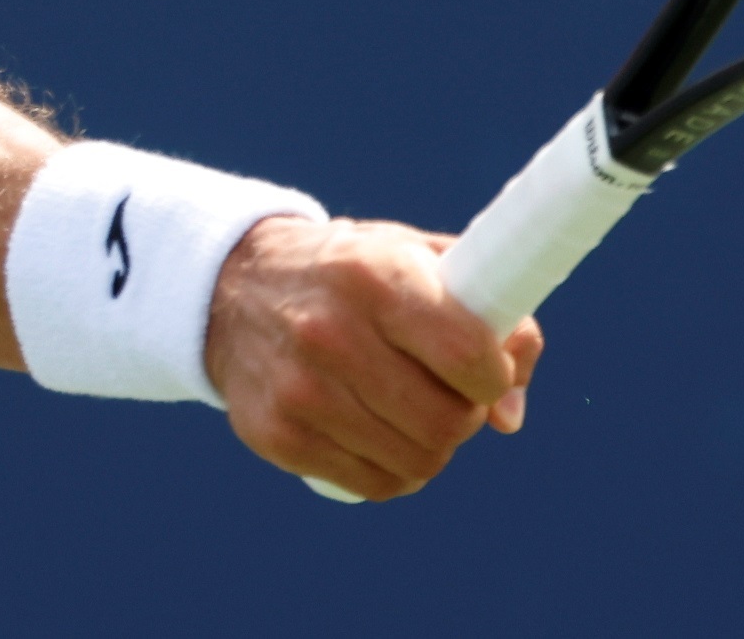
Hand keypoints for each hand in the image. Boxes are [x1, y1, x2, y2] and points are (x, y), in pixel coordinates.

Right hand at [203, 216, 540, 500]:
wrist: (234, 289)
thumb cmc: (352, 275)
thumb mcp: (417, 259)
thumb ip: (489, 319)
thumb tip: (508, 415)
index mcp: (375, 274)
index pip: (467, 352)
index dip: (494, 373)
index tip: (485, 369)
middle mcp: (331, 331)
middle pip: (446, 423)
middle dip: (465, 417)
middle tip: (450, 395)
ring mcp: (300, 389)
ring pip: (416, 462)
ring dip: (432, 446)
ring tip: (412, 411)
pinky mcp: (277, 436)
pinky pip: (373, 485)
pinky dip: (393, 470)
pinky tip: (379, 433)